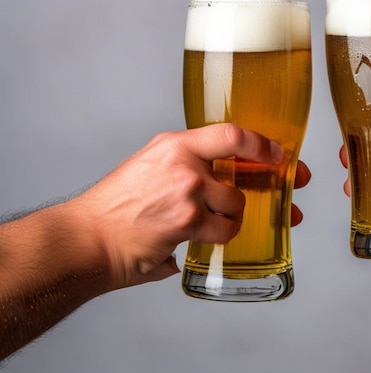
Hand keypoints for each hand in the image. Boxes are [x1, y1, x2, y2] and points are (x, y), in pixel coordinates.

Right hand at [72, 124, 310, 289]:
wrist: (88, 237)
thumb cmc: (115, 205)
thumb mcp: (149, 164)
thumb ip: (185, 161)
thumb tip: (221, 171)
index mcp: (175, 144)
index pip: (230, 134)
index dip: (261, 144)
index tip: (277, 153)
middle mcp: (184, 163)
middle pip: (241, 176)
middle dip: (267, 189)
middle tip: (280, 196)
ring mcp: (187, 193)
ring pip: (235, 206)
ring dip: (231, 218)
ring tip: (211, 223)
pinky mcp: (187, 222)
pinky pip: (225, 231)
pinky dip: (221, 237)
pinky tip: (204, 238)